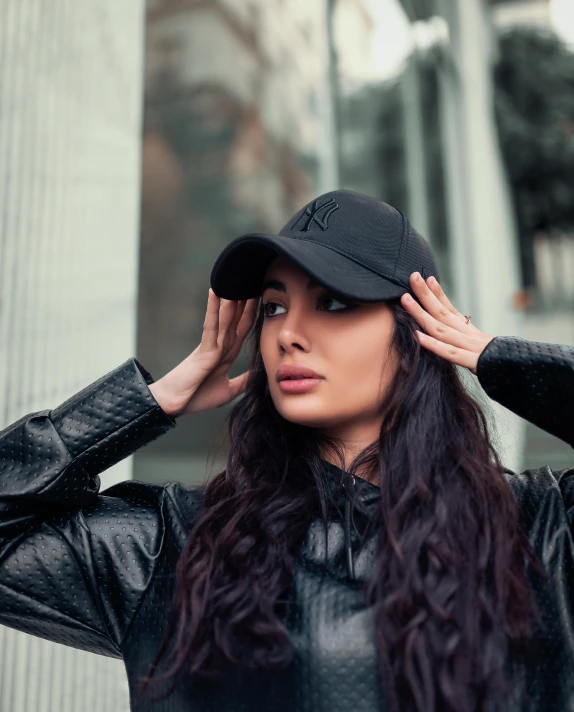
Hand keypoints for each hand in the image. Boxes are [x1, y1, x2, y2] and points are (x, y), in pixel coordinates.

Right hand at [148, 290, 258, 416]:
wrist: (172, 406)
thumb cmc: (195, 397)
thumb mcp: (228, 390)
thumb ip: (244, 381)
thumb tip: (259, 376)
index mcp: (227, 354)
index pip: (244, 329)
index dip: (254, 313)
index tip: (265, 297)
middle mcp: (220, 345)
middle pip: (237, 318)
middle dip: (248, 301)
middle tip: (257, 279)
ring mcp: (212, 346)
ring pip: (226, 317)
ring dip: (233, 298)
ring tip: (240, 278)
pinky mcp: (203, 350)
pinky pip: (211, 326)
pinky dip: (214, 310)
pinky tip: (216, 293)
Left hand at [399, 272, 494, 374]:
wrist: (526, 374)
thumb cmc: (502, 367)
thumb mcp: (481, 352)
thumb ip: (464, 345)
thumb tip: (449, 339)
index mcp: (471, 333)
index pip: (451, 310)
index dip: (438, 294)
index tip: (427, 278)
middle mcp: (470, 336)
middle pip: (443, 312)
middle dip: (426, 294)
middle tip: (412, 277)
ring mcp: (472, 348)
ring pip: (441, 328)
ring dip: (421, 313)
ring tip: (405, 299)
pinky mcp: (474, 363)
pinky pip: (450, 353)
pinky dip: (433, 345)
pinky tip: (417, 336)